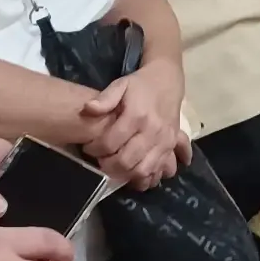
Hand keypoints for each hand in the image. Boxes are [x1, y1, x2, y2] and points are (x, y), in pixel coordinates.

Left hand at [79, 61, 189, 189]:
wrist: (167, 82)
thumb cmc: (140, 85)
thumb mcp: (120, 85)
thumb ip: (104, 98)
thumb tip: (88, 109)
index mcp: (137, 115)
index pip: (110, 142)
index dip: (95, 149)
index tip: (88, 147)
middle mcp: (152, 131)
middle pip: (126, 161)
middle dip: (107, 166)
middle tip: (99, 161)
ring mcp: (164, 142)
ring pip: (143, 170)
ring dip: (125, 175)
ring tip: (114, 169)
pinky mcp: (170, 148)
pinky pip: (159, 171)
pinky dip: (146, 178)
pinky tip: (134, 175)